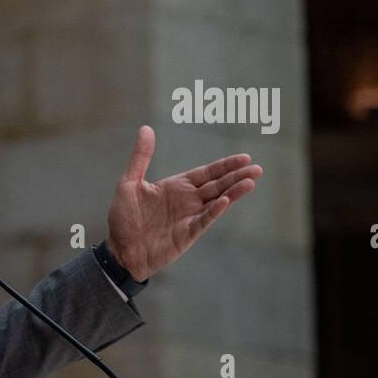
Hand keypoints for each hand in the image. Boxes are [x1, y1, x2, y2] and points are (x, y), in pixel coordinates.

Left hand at [105, 125, 262, 280]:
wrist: (119, 249)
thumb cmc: (123, 218)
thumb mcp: (128, 183)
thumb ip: (140, 157)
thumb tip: (146, 128)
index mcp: (176, 187)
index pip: (207, 173)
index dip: (225, 165)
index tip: (244, 157)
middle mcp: (187, 201)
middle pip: (217, 185)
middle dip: (236, 176)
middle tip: (257, 168)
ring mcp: (189, 218)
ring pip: (216, 201)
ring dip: (233, 192)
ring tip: (250, 182)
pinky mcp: (187, 235)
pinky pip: (203, 221)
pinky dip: (213, 212)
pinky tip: (224, 202)